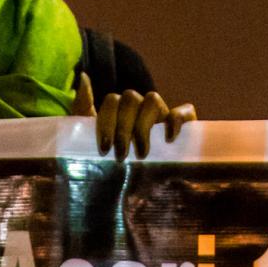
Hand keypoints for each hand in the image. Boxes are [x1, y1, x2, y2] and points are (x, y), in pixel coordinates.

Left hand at [73, 72, 196, 160]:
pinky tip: (168, 138)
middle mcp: (139, 108)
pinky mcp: (180, 125)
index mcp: (118, 110)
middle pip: (130, 99)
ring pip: (152, 100)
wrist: (132, 190)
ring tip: (141, 154)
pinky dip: (176, 120)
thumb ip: (83, 108)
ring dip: (144, 125)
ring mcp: (160, 114)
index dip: (107, 122)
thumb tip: (84, 76)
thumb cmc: (110, 163)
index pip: (112, 101)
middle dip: (123, 128)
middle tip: (120, 155)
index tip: (104, 149)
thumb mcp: (89, 139)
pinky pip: (184, 111)